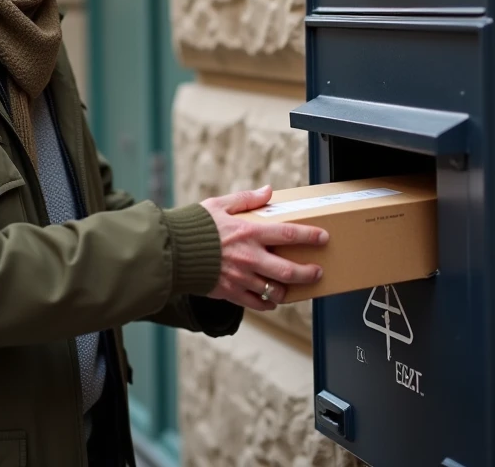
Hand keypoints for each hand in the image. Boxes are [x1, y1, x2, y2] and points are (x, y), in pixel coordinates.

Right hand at [201, 185, 327, 310]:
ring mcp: (240, 277)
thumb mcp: (220, 205)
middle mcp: (249, 257)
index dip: (309, 236)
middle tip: (317, 271)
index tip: (323, 237)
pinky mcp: (230, 292)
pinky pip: (256, 303)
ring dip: (288, 290)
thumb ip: (246, 199)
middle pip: (287, 270)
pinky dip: (268, 304)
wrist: (172, 252)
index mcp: (248, 233)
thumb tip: (268, 191)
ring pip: (274, 290)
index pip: (287, 234)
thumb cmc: (195, 226)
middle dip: (307, 272)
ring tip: (294, 287)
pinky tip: (272, 300)